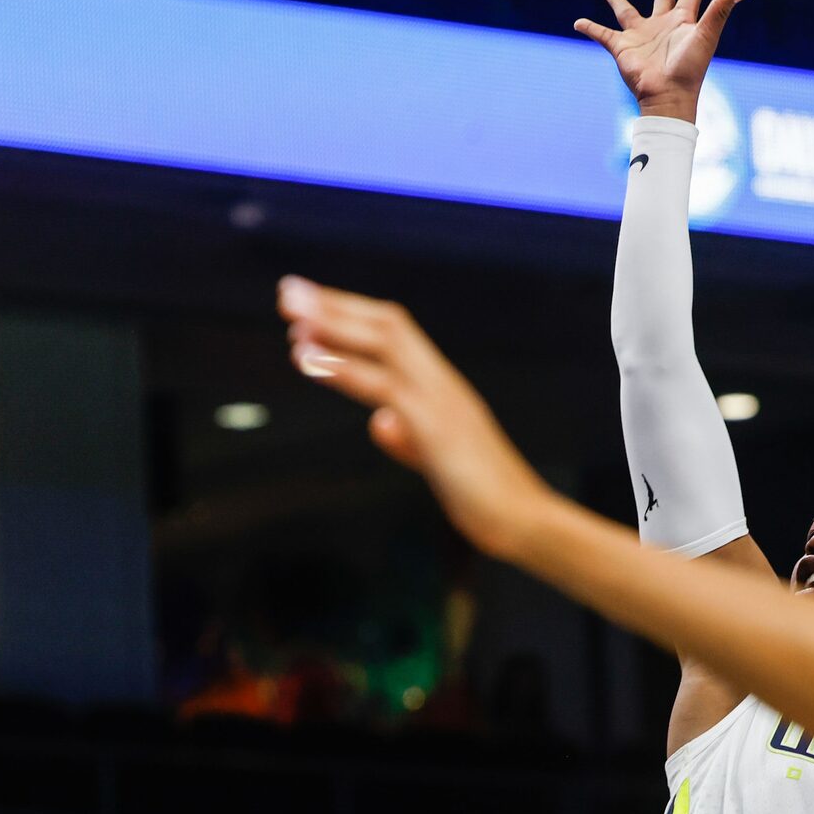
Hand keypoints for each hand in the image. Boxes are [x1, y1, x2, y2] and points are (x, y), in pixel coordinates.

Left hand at [280, 277, 553, 558]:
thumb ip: (411, 439)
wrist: (526, 522)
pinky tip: (309, 360)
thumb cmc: (485, 496)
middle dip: (336, 305)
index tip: (309, 305)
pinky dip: (344, 369)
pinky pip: (386, 388)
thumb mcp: (439, 461)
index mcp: (443, 388)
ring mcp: (442, 402)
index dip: (352, 314)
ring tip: (292, 315)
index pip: (396, 334)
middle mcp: (443, 384)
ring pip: (385, 345)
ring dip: (334, 326)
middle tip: (288, 291)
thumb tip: (381, 422)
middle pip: (388, 326)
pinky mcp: (437, 429)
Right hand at [573, 0, 749, 120]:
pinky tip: (578, 22)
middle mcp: (661, 27)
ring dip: (618, 2)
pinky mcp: (621, 47)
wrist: (668, 95)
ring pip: (627, 13)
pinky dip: (589, 28)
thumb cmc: (690, 67)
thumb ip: (721, 9)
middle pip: (663, 2)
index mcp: (682, 23)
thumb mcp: (706, 33)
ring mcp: (640, 37)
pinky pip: (601, 34)